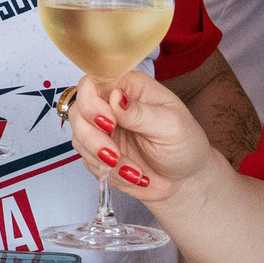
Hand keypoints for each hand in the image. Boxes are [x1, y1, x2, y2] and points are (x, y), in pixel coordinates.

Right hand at [66, 70, 220, 210]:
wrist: (184, 181)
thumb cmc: (184, 146)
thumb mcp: (171, 126)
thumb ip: (141, 112)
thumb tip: (116, 97)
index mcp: (130, 87)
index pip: (95, 81)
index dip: (92, 101)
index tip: (108, 122)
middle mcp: (112, 104)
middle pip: (79, 109)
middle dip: (93, 136)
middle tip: (114, 154)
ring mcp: (103, 129)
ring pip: (79, 136)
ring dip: (101, 157)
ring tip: (132, 171)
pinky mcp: (98, 151)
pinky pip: (86, 159)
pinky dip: (106, 171)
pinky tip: (131, 175)